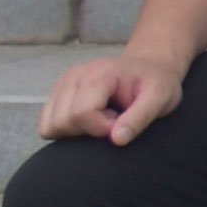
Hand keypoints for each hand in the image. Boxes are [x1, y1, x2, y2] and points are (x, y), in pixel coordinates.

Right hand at [38, 48, 185, 145]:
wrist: (148, 67)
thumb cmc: (156, 83)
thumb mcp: (160, 98)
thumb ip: (140, 118)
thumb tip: (116, 139)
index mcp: (99, 74)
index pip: (81, 114)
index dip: (101, 128)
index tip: (120, 122)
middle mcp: (74, 76)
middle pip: (61, 122)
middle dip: (87, 131)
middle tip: (112, 119)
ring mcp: (62, 84)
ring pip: (50, 126)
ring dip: (75, 131)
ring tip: (102, 118)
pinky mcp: (57, 93)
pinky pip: (47, 123)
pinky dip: (66, 129)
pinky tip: (90, 119)